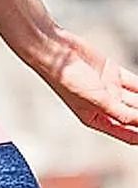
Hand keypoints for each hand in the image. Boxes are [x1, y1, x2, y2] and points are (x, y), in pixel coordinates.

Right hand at [37, 25, 137, 144]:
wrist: (56, 53)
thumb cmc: (67, 80)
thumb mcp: (97, 102)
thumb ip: (124, 115)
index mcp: (96, 119)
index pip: (128, 134)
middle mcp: (104, 106)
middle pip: (135, 117)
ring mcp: (110, 89)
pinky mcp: (113, 73)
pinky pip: (136, 83)